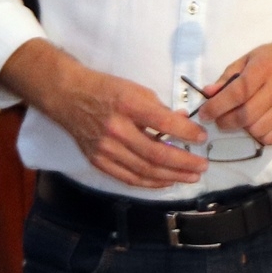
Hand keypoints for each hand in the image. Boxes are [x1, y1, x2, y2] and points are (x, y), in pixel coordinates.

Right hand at [0, 40, 207, 188]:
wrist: (68, 96)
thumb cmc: (107, 90)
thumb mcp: (137, 90)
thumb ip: (160, 109)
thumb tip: (185, 124)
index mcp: (128, 106)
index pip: (164, 123)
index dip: (187, 133)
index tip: (203, 137)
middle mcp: (116, 129)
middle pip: (155, 153)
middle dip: (183, 163)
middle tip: (203, 166)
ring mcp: (105, 148)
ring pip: (144, 170)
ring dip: (172, 176)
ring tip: (191, 176)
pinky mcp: (97, 161)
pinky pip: (128, 177)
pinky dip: (150, 182)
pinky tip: (167, 181)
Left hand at [197, 31, 271, 144]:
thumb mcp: (248, 60)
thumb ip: (227, 77)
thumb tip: (208, 93)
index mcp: (264, 69)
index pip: (237, 93)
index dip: (217, 106)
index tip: (204, 114)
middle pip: (246, 115)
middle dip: (226, 122)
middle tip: (220, 120)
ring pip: (257, 130)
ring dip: (243, 129)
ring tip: (241, 119)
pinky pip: (271, 138)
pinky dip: (259, 135)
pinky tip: (257, 124)